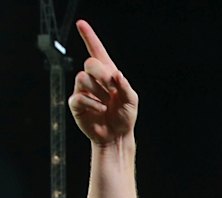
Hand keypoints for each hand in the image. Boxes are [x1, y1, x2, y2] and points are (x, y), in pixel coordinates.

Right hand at [68, 20, 137, 144]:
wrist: (117, 136)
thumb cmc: (124, 117)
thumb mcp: (131, 100)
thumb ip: (125, 86)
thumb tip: (116, 74)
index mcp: (107, 74)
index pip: (96, 51)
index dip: (89, 37)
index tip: (81, 24)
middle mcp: (93, 80)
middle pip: (90, 63)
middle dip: (102, 75)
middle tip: (111, 89)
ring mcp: (83, 91)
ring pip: (83, 78)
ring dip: (98, 92)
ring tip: (106, 104)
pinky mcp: (76, 104)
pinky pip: (79, 96)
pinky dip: (92, 103)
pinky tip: (100, 110)